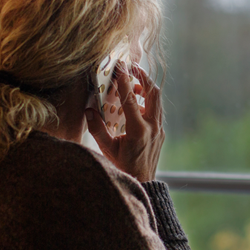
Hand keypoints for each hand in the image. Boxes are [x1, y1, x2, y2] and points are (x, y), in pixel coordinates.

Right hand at [85, 62, 164, 181]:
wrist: (142, 183)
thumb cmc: (123, 168)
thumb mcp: (107, 149)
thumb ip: (97, 129)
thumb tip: (89, 110)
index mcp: (138, 130)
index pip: (130, 99)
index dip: (124, 80)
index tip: (120, 66)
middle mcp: (152, 127)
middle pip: (154, 93)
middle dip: (143, 77)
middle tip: (132, 68)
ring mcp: (159, 129)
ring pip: (157, 101)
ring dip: (146, 89)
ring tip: (132, 85)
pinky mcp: (161, 132)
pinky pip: (157, 111)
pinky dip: (148, 102)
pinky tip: (135, 105)